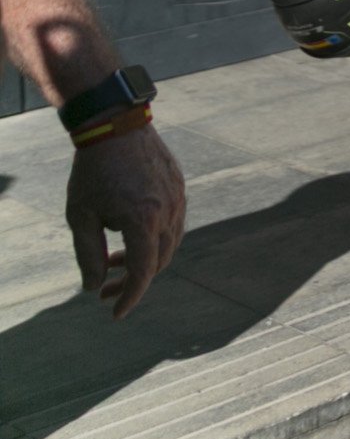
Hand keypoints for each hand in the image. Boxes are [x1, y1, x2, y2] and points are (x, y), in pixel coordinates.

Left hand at [66, 126, 185, 317]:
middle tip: (105, 289)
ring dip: (144, 259)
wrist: (116, 125)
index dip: (130, 297)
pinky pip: (173, 222)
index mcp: (144, 221)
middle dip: (133, 281)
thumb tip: (95, 286)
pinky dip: (154, 238)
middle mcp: (168, 212)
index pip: (143, 272)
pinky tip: (131, 234)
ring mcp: (178, 198)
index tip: (114, 313)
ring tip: (115, 261)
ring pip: (169, 243)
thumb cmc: (93, 171)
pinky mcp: (179, 187)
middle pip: (158, 261)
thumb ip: (88, 255)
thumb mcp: (80, 217)